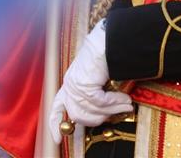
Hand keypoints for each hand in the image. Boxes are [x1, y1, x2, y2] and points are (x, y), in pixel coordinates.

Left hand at [47, 20, 132, 142]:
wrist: (110, 41)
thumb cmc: (107, 59)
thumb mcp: (98, 82)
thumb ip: (96, 99)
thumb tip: (104, 117)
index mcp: (69, 84)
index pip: (56, 107)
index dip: (54, 124)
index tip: (57, 140)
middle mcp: (69, 84)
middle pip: (78, 116)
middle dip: (98, 119)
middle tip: (117, 112)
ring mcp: (75, 85)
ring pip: (92, 111)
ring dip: (112, 110)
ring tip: (126, 103)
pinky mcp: (85, 84)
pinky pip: (101, 103)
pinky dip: (115, 103)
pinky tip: (125, 99)